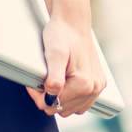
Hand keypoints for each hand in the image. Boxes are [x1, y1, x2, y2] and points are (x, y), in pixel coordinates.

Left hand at [28, 0, 106, 117]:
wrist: (73, 22)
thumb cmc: (62, 34)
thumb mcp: (54, 54)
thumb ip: (54, 78)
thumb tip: (52, 96)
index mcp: (84, 84)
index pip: (53, 105)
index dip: (39, 96)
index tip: (34, 83)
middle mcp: (94, 88)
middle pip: (62, 110)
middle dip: (48, 98)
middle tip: (42, 80)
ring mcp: (98, 87)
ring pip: (70, 109)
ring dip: (59, 98)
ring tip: (53, 80)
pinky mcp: (98, 84)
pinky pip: (80, 102)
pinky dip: (70, 97)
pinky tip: (64, 83)